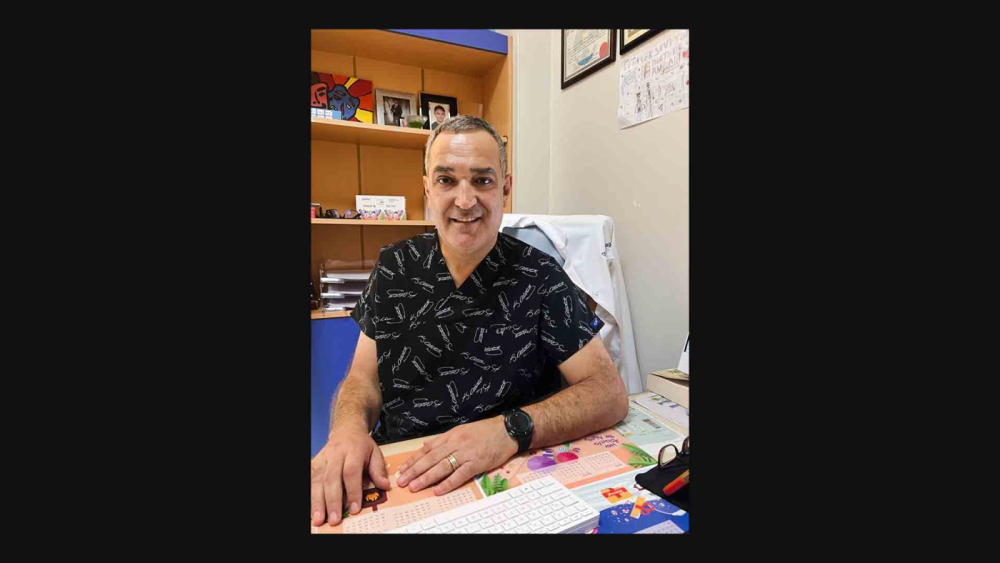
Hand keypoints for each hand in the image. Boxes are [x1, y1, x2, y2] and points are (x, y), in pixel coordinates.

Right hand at [311, 422, 391, 526]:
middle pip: (331, 478)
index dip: (352, 491)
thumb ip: (379, 470)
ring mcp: (323, 458)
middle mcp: (335, 454)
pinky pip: (310, 479)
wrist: (346, 430)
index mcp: (353, 450)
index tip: (354, 509)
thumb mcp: (375, 453)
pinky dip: (310, 494)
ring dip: (317, 501)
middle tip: (334, 519)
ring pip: (318, 480)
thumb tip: (385, 486)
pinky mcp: (314, 463)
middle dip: (332, 501)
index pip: (351, 472)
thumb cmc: (362, 446)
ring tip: (319, 519)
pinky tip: (312, 508)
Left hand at [396, 416, 518, 495]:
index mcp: (451, 435)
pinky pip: (460, 474)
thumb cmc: (485, 431)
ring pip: (442, 466)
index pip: (428, 449)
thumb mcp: (462, 430)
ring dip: (426, 478)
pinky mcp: (477, 463)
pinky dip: (448, 483)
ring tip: (414, 486)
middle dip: (415, 470)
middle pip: (431, 458)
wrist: (506, 430)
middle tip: (402, 481)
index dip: (414, 460)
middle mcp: (456, 444)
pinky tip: (438, 490)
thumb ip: (444, 439)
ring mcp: (466, 453)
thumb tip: (426, 446)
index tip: (402, 469)